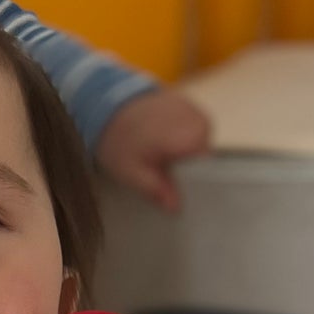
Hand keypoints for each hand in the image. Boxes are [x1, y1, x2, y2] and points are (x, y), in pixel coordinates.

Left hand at [95, 89, 210, 213]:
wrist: (108, 107)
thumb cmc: (120, 142)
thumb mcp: (133, 173)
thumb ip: (156, 190)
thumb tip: (175, 208)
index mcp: (190, 137)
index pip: (206, 169)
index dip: (191, 183)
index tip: (175, 191)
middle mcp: (199, 121)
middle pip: (203, 158)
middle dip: (184, 169)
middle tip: (159, 172)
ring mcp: (196, 110)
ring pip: (199, 145)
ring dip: (181, 154)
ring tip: (157, 154)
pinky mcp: (189, 105)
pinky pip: (192, 130)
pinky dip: (180, 139)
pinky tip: (161, 142)